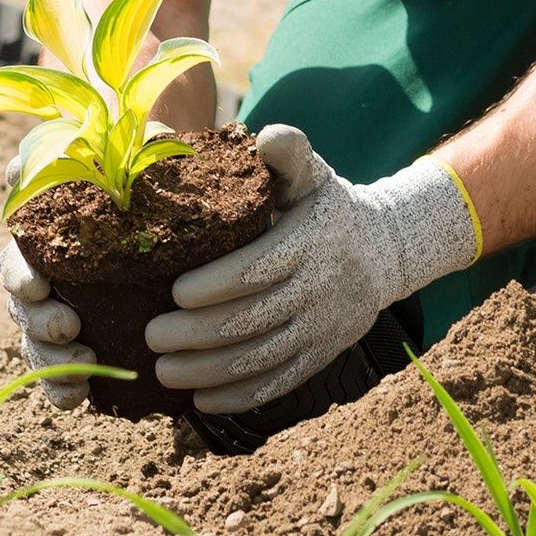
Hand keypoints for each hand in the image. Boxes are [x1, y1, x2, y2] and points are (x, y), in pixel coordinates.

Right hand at [0, 150, 92, 410]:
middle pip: (23, 311)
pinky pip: (58, 375)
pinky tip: (81, 396)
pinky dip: (63, 389)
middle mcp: (36, 281)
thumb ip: (68, 154)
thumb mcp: (100, 156)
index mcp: (35, 243)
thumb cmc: (115, 176)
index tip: (40, 284)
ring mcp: (52, 315)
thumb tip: (22, 164)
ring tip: (85, 366)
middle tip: (71, 326)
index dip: (21, 277)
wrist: (143, 200)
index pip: (15, 262)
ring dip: (53, 361)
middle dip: (41, 323)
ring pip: (36, 346)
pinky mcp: (74, 343)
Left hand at [143, 124, 477, 414]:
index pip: (258, 270)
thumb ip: (288, 153)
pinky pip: (279, 382)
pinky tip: (202, 400)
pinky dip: (240, 396)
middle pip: (252, 320)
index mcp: (309, 241)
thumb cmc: (327, 205)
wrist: (383, 250)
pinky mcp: (322, 355)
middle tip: (151, 335)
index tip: (174, 292)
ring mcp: (322, 328)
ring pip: (261, 359)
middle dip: (197, 334)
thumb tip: (266, 136)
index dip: (215, 286)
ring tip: (165, 371)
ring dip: (209, 372)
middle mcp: (319, 289)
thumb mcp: (312, 172)